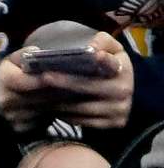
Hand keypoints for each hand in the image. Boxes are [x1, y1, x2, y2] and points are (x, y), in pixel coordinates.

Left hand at [0, 32, 132, 131]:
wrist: (128, 97)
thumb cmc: (111, 69)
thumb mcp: (113, 51)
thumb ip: (102, 42)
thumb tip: (92, 49)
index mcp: (122, 69)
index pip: (113, 64)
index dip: (104, 61)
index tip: (95, 56)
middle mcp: (123, 90)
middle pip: (89, 87)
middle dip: (65, 82)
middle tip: (44, 77)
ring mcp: (117, 110)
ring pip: (81, 107)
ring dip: (58, 101)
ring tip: (39, 94)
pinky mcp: (111, 125)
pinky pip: (80, 121)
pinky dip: (63, 115)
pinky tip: (48, 108)